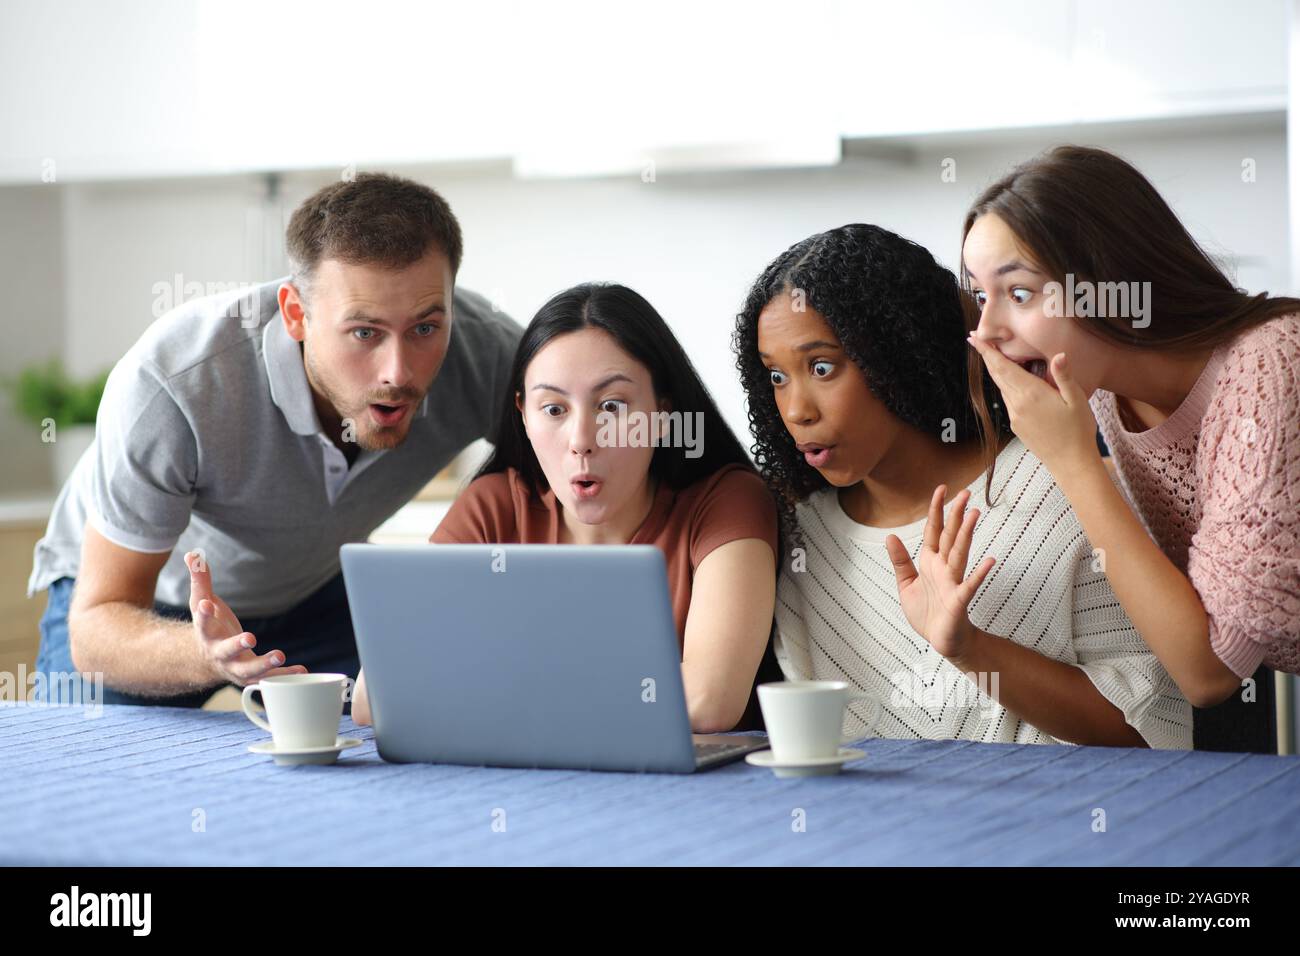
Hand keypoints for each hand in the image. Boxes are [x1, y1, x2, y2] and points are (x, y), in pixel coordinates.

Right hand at [185, 551, 305, 685]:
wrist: (208, 662)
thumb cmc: (210, 627)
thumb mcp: (202, 603)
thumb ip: (200, 579)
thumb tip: (194, 554)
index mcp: (207, 635)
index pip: (202, 624)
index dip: (203, 615)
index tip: (205, 605)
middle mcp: (220, 655)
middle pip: (226, 652)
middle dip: (237, 645)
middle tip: (250, 637)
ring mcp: (236, 668)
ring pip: (249, 671)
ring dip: (265, 665)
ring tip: (280, 655)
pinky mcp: (253, 676)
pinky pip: (269, 678)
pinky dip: (285, 674)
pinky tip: (301, 668)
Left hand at [884, 486, 994, 659]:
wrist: (941, 641)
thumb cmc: (927, 612)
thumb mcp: (907, 584)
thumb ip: (901, 560)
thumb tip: (890, 536)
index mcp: (931, 562)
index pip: (934, 531)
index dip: (937, 510)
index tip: (942, 489)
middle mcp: (944, 568)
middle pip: (950, 537)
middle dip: (956, 515)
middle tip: (966, 493)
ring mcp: (953, 583)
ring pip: (959, 554)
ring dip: (966, 535)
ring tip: (974, 515)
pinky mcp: (958, 601)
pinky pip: (969, 585)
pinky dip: (979, 574)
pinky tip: (991, 561)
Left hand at [967, 336, 1100, 474]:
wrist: (1070, 463)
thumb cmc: (1079, 430)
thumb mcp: (1077, 400)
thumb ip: (1064, 376)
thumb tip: (1059, 355)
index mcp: (1031, 394)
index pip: (1004, 367)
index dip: (988, 352)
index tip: (975, 339)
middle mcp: (1017, 404)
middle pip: (997, 375)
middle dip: (987, 357)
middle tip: (976, 340)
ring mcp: (1015, 416)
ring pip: (1002, 388)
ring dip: (996, 371)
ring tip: (992, 355)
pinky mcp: (1016, 426)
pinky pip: (1008, 401)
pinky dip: (1006, 386)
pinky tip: (1012, 382)